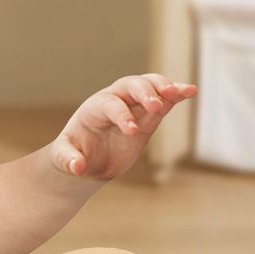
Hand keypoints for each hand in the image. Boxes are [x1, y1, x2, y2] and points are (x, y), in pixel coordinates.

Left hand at [50, 74, 197, 180]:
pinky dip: (176, 94)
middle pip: (130, 85)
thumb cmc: (73, 155)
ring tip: (179, 92)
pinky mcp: (148, 116)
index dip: (121, 114)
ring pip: (149, 86)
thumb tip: (77, 167)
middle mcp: (114, 100)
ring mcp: (133, 105)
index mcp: (94, 108)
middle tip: (156, 106)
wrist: (88, 159)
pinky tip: (191, 91)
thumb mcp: (63, 159)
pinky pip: (164, 100)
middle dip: (144, 93)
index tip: (132, 131)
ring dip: (163, 87)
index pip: (110, 104)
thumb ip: (68, 160)